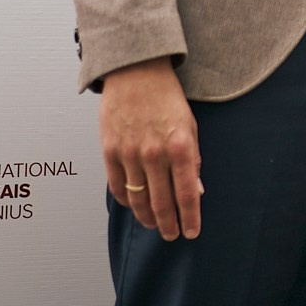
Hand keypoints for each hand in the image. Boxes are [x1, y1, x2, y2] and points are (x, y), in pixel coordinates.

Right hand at [99, 57, 201, 239]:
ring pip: (138, 199)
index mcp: (179, 145)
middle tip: (172, 235)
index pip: (187, 194)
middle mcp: (154, 153)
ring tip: (154, 225)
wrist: (135, 70)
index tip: (192, 232)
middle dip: (169, 224)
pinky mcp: (109, 150)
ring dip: (147, 218)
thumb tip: (196, 191)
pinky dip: (126, 201)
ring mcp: (129, 153)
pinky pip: (117, 187)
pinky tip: (134, 206)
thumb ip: (192, 159)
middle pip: (162, 202)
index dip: (190, 218)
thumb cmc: (166, 97)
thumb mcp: (190, 125)